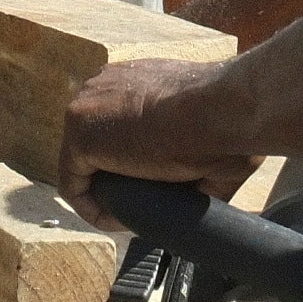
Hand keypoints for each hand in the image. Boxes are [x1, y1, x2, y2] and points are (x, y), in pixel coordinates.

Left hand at [56, 48, 257, 209]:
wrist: (225, 109)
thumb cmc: (228, 120)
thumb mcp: (205, 131)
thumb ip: (186, 152)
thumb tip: (195, 194)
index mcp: (134, 78)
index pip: (114, 122)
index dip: (126, 161)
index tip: (148, 187)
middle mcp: (104, 85)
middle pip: (95, 142)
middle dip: (113, 175)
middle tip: (138, 204)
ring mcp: (87, 106)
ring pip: (82, 163)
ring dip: (104, 193)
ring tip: (129, 218)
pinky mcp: (81, 134)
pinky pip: (74, 184)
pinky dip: (91, 208)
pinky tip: (118, 223)